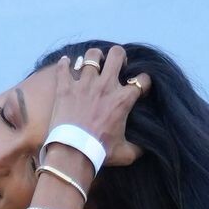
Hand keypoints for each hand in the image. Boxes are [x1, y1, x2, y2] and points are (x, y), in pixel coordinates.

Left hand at [45, 46, 150, 172]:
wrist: (72, 152)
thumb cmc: (99, 152)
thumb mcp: (124, 153)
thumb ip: (137, 148)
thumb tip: (144, 150)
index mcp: (123, 100)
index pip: (142, 80)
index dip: (144, 82)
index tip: (140, 87)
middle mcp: (106, 86)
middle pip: (117, 55)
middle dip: (119, 56)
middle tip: (117, 64)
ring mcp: (84, 84)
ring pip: (92, 55)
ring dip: (94, 57)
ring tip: (94, 62)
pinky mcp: (66, 87)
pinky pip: (64, 67)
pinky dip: (64, 63)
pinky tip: (65, 62)